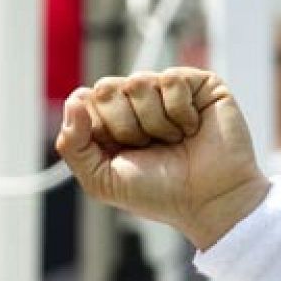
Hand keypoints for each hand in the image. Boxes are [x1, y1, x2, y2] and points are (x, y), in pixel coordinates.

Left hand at [55, 68, 270, 248]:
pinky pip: (171, 79)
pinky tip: (192, 128)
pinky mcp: (196, 83)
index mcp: (108, 122)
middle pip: (105, 88)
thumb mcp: (101, 180)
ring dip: (154, 122)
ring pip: (139, 82)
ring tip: (173, 141)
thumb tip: (73, 100)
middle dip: (124, 126)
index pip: (83, 100)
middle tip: (147, 147)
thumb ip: (73, 145)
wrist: (208, 200)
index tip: (117, 150)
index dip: (97, 126)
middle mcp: (133, 102)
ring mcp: (164, 90)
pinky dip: (180, 112)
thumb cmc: (158, 193)